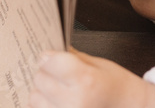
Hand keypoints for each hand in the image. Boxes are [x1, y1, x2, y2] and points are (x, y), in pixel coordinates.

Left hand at [29, 48, 154, 107]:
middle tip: (60, 73)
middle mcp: (74, 101)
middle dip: (47, 72)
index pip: (49, 62)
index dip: (49, 56)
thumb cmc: (120, 87)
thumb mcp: (101, 65)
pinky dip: (45, 104)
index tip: (52, 56)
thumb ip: (73, 58)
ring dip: (43, 92)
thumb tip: (50, 52)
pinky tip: (58, 101)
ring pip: (34, 98)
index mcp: (86, 80)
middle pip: (39, 79)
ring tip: (60, 90)